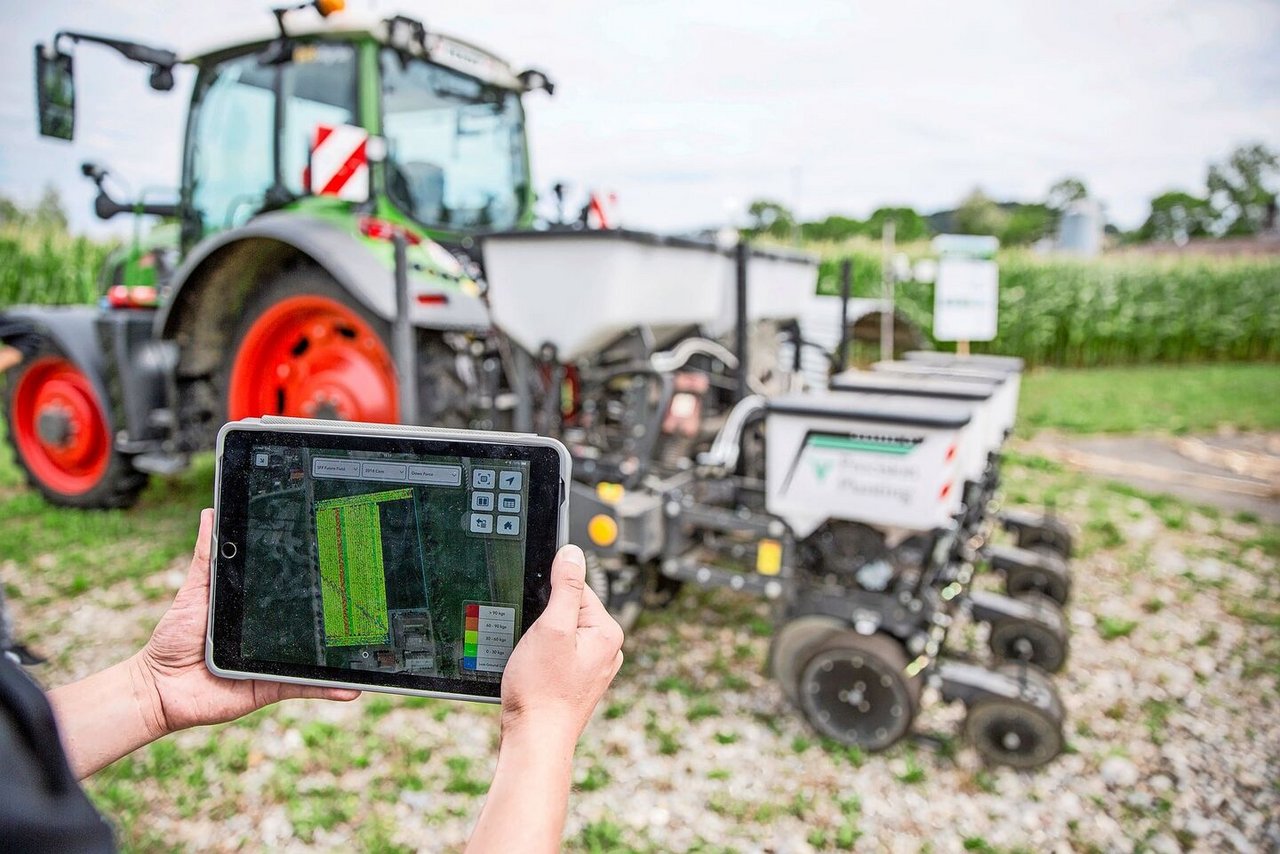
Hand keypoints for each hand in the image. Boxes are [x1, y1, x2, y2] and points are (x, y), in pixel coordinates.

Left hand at [130, 509, 358, 739]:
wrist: (159, 687)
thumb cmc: (174, 637)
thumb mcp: (194, 589)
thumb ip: (206, 555)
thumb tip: (209, 513)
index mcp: (257, 607)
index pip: (291, 589)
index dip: (315, 577)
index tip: (341, 561)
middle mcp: (271, 633)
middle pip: (312, 623)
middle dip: (341, 615)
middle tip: (371, 600)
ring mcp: (275, 660)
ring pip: (316, 656)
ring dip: (344, 656)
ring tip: (372, 645)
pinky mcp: (272, 686)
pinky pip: (305, 687)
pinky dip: (328, 689)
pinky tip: (351, 688)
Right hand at [499, 544, 623, 747]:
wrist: (535, 739)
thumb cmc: (542, 690)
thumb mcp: (551, 628)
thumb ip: (565, 587)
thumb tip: (573, 553)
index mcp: (608, 632)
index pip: (577, 588)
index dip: (548, 597)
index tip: (535, 616)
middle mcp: (607, 649)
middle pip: (567, 610)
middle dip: (543, 620)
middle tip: (533, 645)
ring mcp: (593, 667)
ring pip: (559, 632)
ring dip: (540, 640)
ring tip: (533, 663)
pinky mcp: (577, 680)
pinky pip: (557, 653)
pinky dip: (541, 657)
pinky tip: (533, 672)